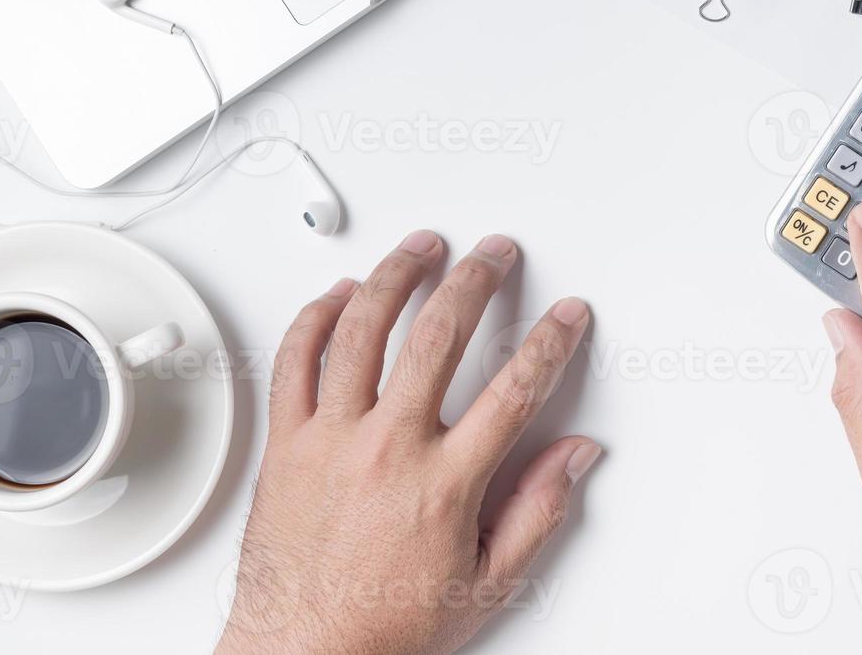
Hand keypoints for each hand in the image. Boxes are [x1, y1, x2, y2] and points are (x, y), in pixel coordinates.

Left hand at [217, 230, 599, 654]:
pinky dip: (316, 318)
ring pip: (362, 330)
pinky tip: (338, 294)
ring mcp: (330, 439)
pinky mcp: (286, 444)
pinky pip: (295, 361)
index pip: (515, 390)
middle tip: (493, 253)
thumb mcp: (486, 582)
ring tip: (420, 247)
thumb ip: (537, 512)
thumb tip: (575, 458)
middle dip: (476, 279)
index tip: (565, 315)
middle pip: (439, 336)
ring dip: (397, 276)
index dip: (550, 342)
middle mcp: (387, 448)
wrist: (304, 653)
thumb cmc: (385, 624)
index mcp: (444, 482)